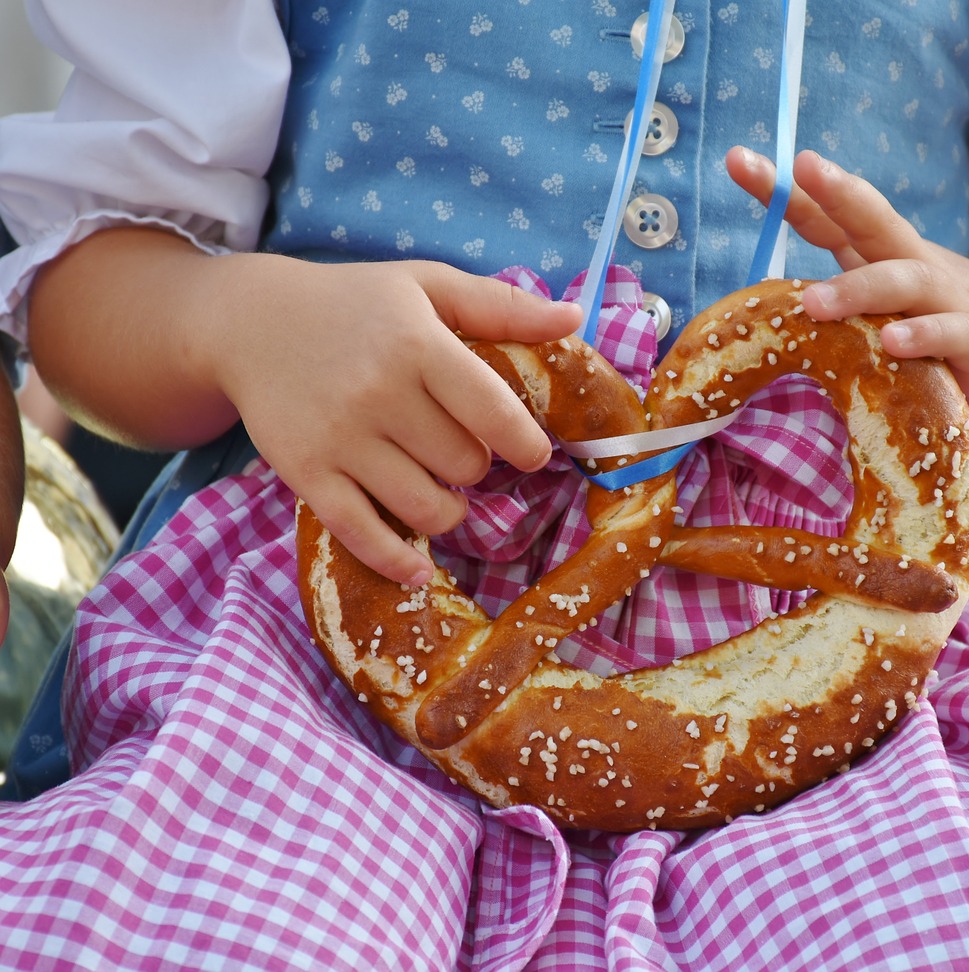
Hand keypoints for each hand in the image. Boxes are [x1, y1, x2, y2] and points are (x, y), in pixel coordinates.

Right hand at [27, 228, 580, 587]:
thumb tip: (576, 318)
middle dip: (475, 466)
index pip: (493, 412)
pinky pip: (362, 534)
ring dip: (448, 509)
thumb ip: (502, 306)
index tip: (532, 453)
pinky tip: (420, 568)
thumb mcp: (428, 287)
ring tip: (442, 489)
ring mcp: (340, 438)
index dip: (525, 444)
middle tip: (460, 450)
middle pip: (464, 465)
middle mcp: (379, 393)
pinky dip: (398, 560)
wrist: (250, 323)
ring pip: (426, 506)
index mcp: (418, 345)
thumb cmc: (355, 304)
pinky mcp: (307, 473)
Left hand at [726, 147, 968, 426]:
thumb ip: (842, 291)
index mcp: (886, 256)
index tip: (739, 160)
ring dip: (859, 289)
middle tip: (799, 171)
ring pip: (905, 282)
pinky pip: (950, 337)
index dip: (788, 190)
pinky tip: (893, 342)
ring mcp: (951, 303)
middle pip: (875, 222)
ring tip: (813, 301)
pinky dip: (923, 336)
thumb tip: (769, 297)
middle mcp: (916, 267)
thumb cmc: (949, 324)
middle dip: (838, 194)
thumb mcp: (891, 303)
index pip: (832, 217)